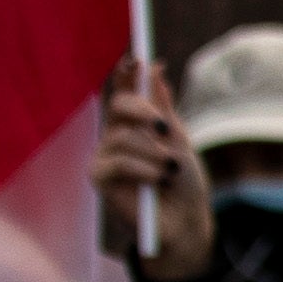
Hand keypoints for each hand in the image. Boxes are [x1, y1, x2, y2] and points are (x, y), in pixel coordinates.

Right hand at [100, 61, 216, 280]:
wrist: (184, 221)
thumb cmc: (184, 182)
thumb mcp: (179, 140)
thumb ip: (163, 106)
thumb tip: (155, 67)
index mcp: (135, 122)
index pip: (124, 90)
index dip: (126, 73)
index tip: (137, 60)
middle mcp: (115, 134)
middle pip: (117, 105)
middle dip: (143, 111)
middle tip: (166, 127)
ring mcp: (104, 154)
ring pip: (122, 136)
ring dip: (153, 152)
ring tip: (171, 170)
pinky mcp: (98, 177)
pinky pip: (116, 161)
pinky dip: (143, 169)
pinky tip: (159, 180)